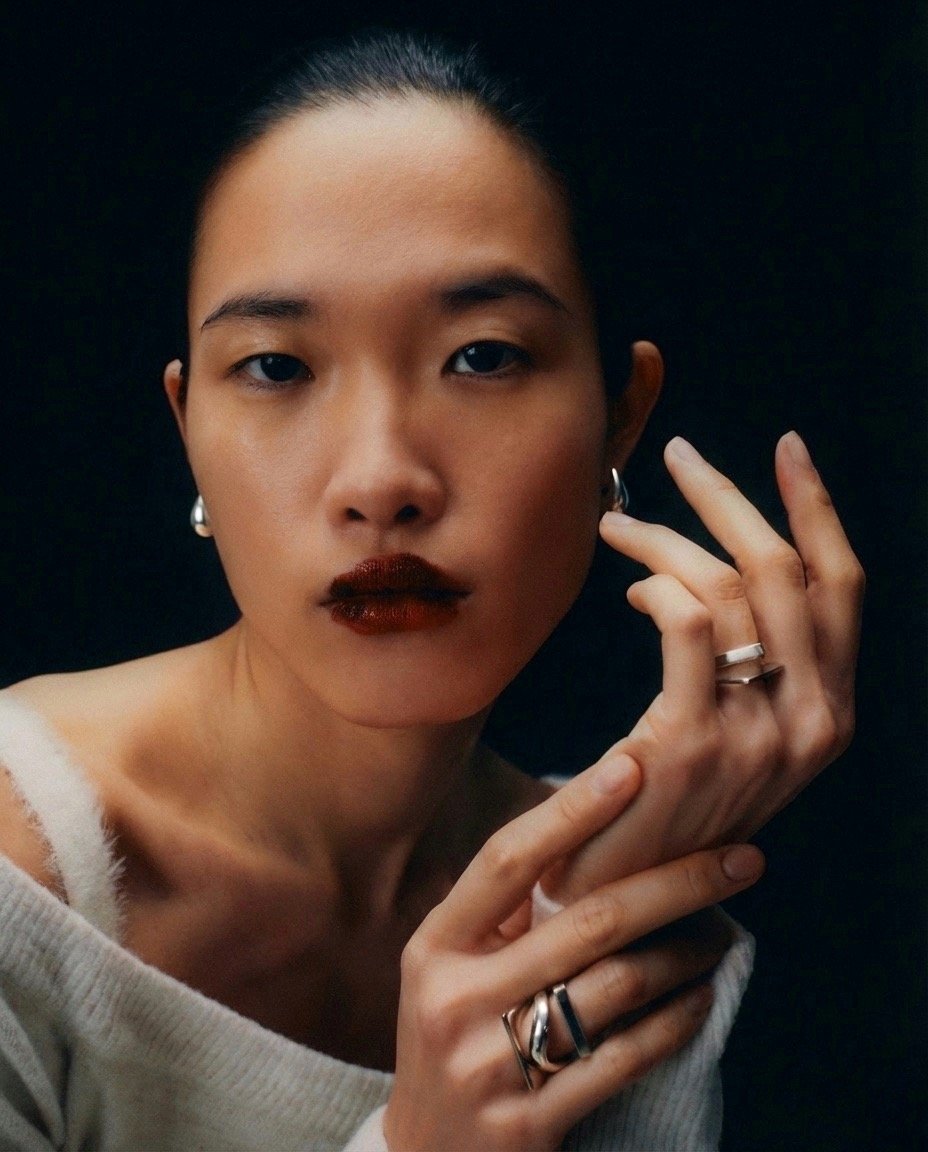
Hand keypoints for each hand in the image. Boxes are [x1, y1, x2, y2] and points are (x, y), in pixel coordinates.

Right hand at [383, 757, 763, 1151]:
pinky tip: (701, 998)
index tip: (632, 769)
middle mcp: (457, 998)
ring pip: (619, 984)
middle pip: (587, 919)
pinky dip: (677, 1020)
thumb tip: (590, 828)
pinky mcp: (532, 1122)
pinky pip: (628, 1056)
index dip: (570, 811)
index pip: (508, 860)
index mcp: (435, 946)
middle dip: (678, 881)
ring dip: (688, 953)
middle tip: (742, 857)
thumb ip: (505, 913)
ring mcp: (492, 1063)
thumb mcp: (451, 968)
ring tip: (724, 931)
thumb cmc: (453, 1036)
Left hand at [547, 432, 863, 900]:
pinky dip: (655, 587)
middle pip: (783, 569)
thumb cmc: (672, 802)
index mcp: (831, 709)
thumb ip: (754, 661)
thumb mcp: (741, 732)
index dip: (816, 508)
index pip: (841, 585)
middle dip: (727, 496)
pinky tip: (630, 592)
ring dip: (664, 538)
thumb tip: (712, 564)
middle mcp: (813, 719)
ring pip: (726, 585)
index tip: (787, 450)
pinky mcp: (696, 742)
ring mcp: (759, 734)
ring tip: (619, 527)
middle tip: (678, 456)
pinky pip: (685, 622)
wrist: (626, 895)